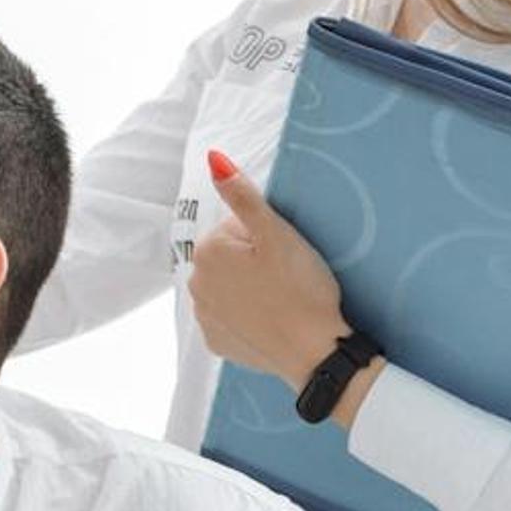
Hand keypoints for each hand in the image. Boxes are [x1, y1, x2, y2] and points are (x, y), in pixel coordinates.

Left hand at [186, 152, 352, 387]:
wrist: (315, 352)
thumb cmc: (301, 289)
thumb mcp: (277, 233)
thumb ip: (243, 195)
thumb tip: (213, 158)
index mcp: (208, 252)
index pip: (238, 227)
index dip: (267, 237)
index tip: (285, 256)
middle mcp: (195, 283)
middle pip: (231, 257)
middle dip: (255, 261)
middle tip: (287, 277)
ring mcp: (203, 316)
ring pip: (230, 286)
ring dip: (250, 287)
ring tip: (282, 298)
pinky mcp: (217, 342)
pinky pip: (231, 317)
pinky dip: (248, 316)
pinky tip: (272, 319)